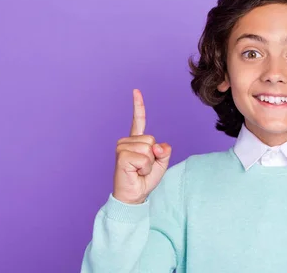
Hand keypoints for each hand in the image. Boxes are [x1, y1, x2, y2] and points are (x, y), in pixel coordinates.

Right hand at [112, 89, 171, 204]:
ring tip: (139, 170)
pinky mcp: (122, 156)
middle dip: (154, 157)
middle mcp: (126, 141)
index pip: (138, 120)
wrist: (134, 196)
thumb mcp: (161, 163)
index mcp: (136, 140)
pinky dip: (145, 167)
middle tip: (143, 168)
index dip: (138, 106)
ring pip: (149, 149)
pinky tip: (135, 172)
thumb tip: (156, 145)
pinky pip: (144, 157)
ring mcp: (122, 147)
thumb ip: (164, 151)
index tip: (136, 91)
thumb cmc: (144, 179)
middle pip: (152, 139)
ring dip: (149, 163)